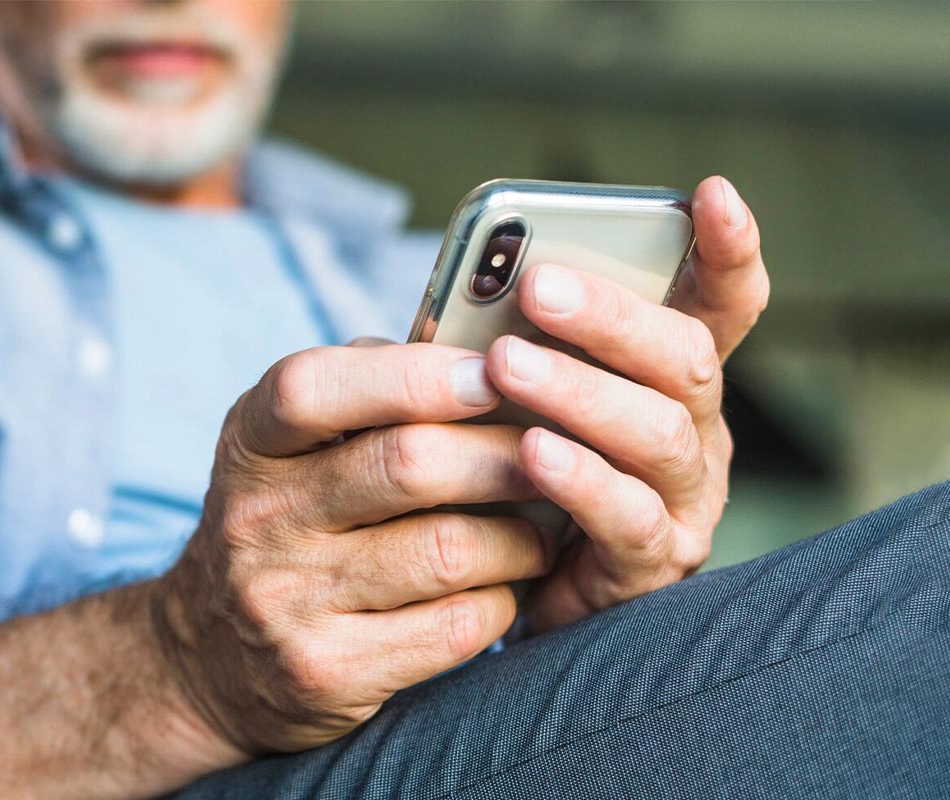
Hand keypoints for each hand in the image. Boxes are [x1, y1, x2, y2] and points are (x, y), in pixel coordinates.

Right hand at [153, 343, 549, 759]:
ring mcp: (287, 602)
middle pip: (407, 465)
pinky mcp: (327, 673)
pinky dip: (504, 599)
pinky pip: (456, 626)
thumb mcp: (289, 448)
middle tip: (553, 454)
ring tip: (541, 527)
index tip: (491, 373)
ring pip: (448, 549)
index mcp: (249, 443)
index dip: (412, 375)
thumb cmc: (284, 524)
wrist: (209, 659)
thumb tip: (482, 351)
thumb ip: (364, 392)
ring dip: (520, 536)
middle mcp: (257, 519)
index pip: (313, 388)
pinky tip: (507, 586)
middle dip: (502, 455)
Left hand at [485, 176, 768, 630]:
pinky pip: (627, 516)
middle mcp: (694, 427)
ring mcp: (684, 498)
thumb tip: (479, 280)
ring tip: (508, 365)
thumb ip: (519, 335)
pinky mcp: (652, 562)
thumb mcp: (516, 385)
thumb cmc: (512, 459)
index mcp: (668, 373)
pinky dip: (581, 479)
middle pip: (686, 358)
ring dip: (582, 393)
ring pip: (659, 434)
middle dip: (614, 319)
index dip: (728, 250)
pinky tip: (533, 452)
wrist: (505, 576)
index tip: (712, 193)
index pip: (723, 303)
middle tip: (538, 288)